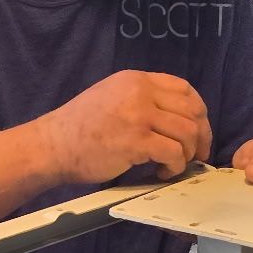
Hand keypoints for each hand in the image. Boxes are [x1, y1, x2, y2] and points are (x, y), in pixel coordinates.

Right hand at [40, 71, 213, 184]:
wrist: (52, 145)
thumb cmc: (79, 128)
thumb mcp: (112, 96)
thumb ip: (141, 98)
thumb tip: (176, 117)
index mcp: (136, 79)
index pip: (184, 88)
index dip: (198, 111)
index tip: (198, 130)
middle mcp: (141, 91)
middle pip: (192, 110)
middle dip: (201, 136)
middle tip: (195, 155)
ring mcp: (139, 115)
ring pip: (188, 132)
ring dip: (186, 154)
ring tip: (172, 165)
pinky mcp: (137, 140)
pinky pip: (174, 153)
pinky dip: (174, 167)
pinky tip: (162, 173)